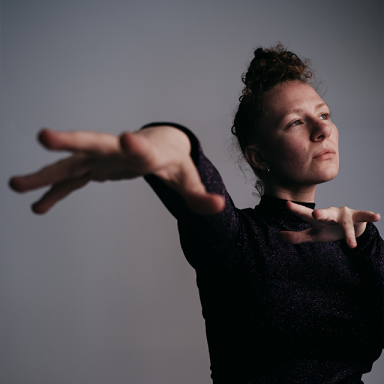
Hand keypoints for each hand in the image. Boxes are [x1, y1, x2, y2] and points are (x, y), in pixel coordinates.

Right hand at [9, 127, 224, 214]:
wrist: (162, 146)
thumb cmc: (176, 160)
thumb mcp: (190, 178)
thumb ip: (201, 195)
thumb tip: (220, 206)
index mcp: (146, 152)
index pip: (141, 147)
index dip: (134, 145)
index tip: (127, 139)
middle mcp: (119, 151)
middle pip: (94, 144)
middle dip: (72, 142)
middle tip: (44, 136)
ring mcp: (103, 160)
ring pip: (71, 164)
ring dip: (45, 174)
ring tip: (15, 185)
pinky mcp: (95, 170)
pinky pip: (72, 182)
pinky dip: (55, 193)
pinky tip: (38, 206)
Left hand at [278, 201, 380, 248]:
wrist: (349, 227)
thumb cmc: (327, 229)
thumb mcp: (313, 235)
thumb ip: (297, 236)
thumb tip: (278, 236)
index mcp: (317, 218)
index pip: (304, 214)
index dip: (296, 209)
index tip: (287, 204)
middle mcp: (329, 214)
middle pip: (324, 214)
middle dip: (320, 213)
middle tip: (315, 214)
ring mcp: (344, 215)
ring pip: (345, 223)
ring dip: (348, 232)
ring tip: (350, 245)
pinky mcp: (357, 217)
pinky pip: (363, 216)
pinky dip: (369, 216)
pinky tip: (376, 216)